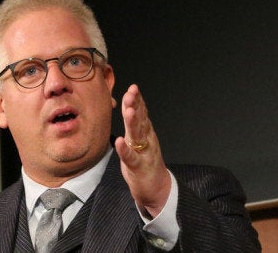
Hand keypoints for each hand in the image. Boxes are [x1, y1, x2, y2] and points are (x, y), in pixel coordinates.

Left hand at [114, 84, 171, 217]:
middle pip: (140, 120)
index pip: (141, 113)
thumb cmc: (145, 163)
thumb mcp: (139, 141)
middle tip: (132, 92)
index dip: (137, 100)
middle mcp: (146, 140)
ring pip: (137, 136)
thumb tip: (130, 106)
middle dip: (136, 105)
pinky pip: (131, 158)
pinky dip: (124, 150)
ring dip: (134, 123)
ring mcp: (144, 153)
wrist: (158, 189)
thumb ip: (135, 125)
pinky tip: (119, 142)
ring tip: (129, 111)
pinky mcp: (139, 168)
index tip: (133, 87)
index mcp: (145, 133)